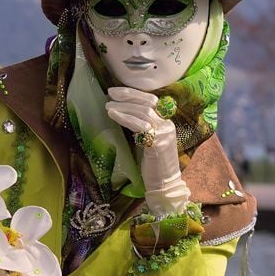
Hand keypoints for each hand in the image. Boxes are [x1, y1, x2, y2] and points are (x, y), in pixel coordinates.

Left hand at [107, 87, 189, 217]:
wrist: (163, 185)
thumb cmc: (152, 164)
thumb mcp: (145, 140)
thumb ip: (139, 127)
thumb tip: (120, 112)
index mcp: (165, 122)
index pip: (151, 101)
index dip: (134, 93)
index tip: (116, 91)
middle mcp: (167, 125)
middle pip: (147, 103)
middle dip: (127, 96)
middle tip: (110, 93)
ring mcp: (164, 133)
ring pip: (143, 112)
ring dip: (123, 106)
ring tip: (108, 105)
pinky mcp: (158, 143)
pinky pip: (140, 126)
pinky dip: (125, 118)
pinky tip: (113, 115)